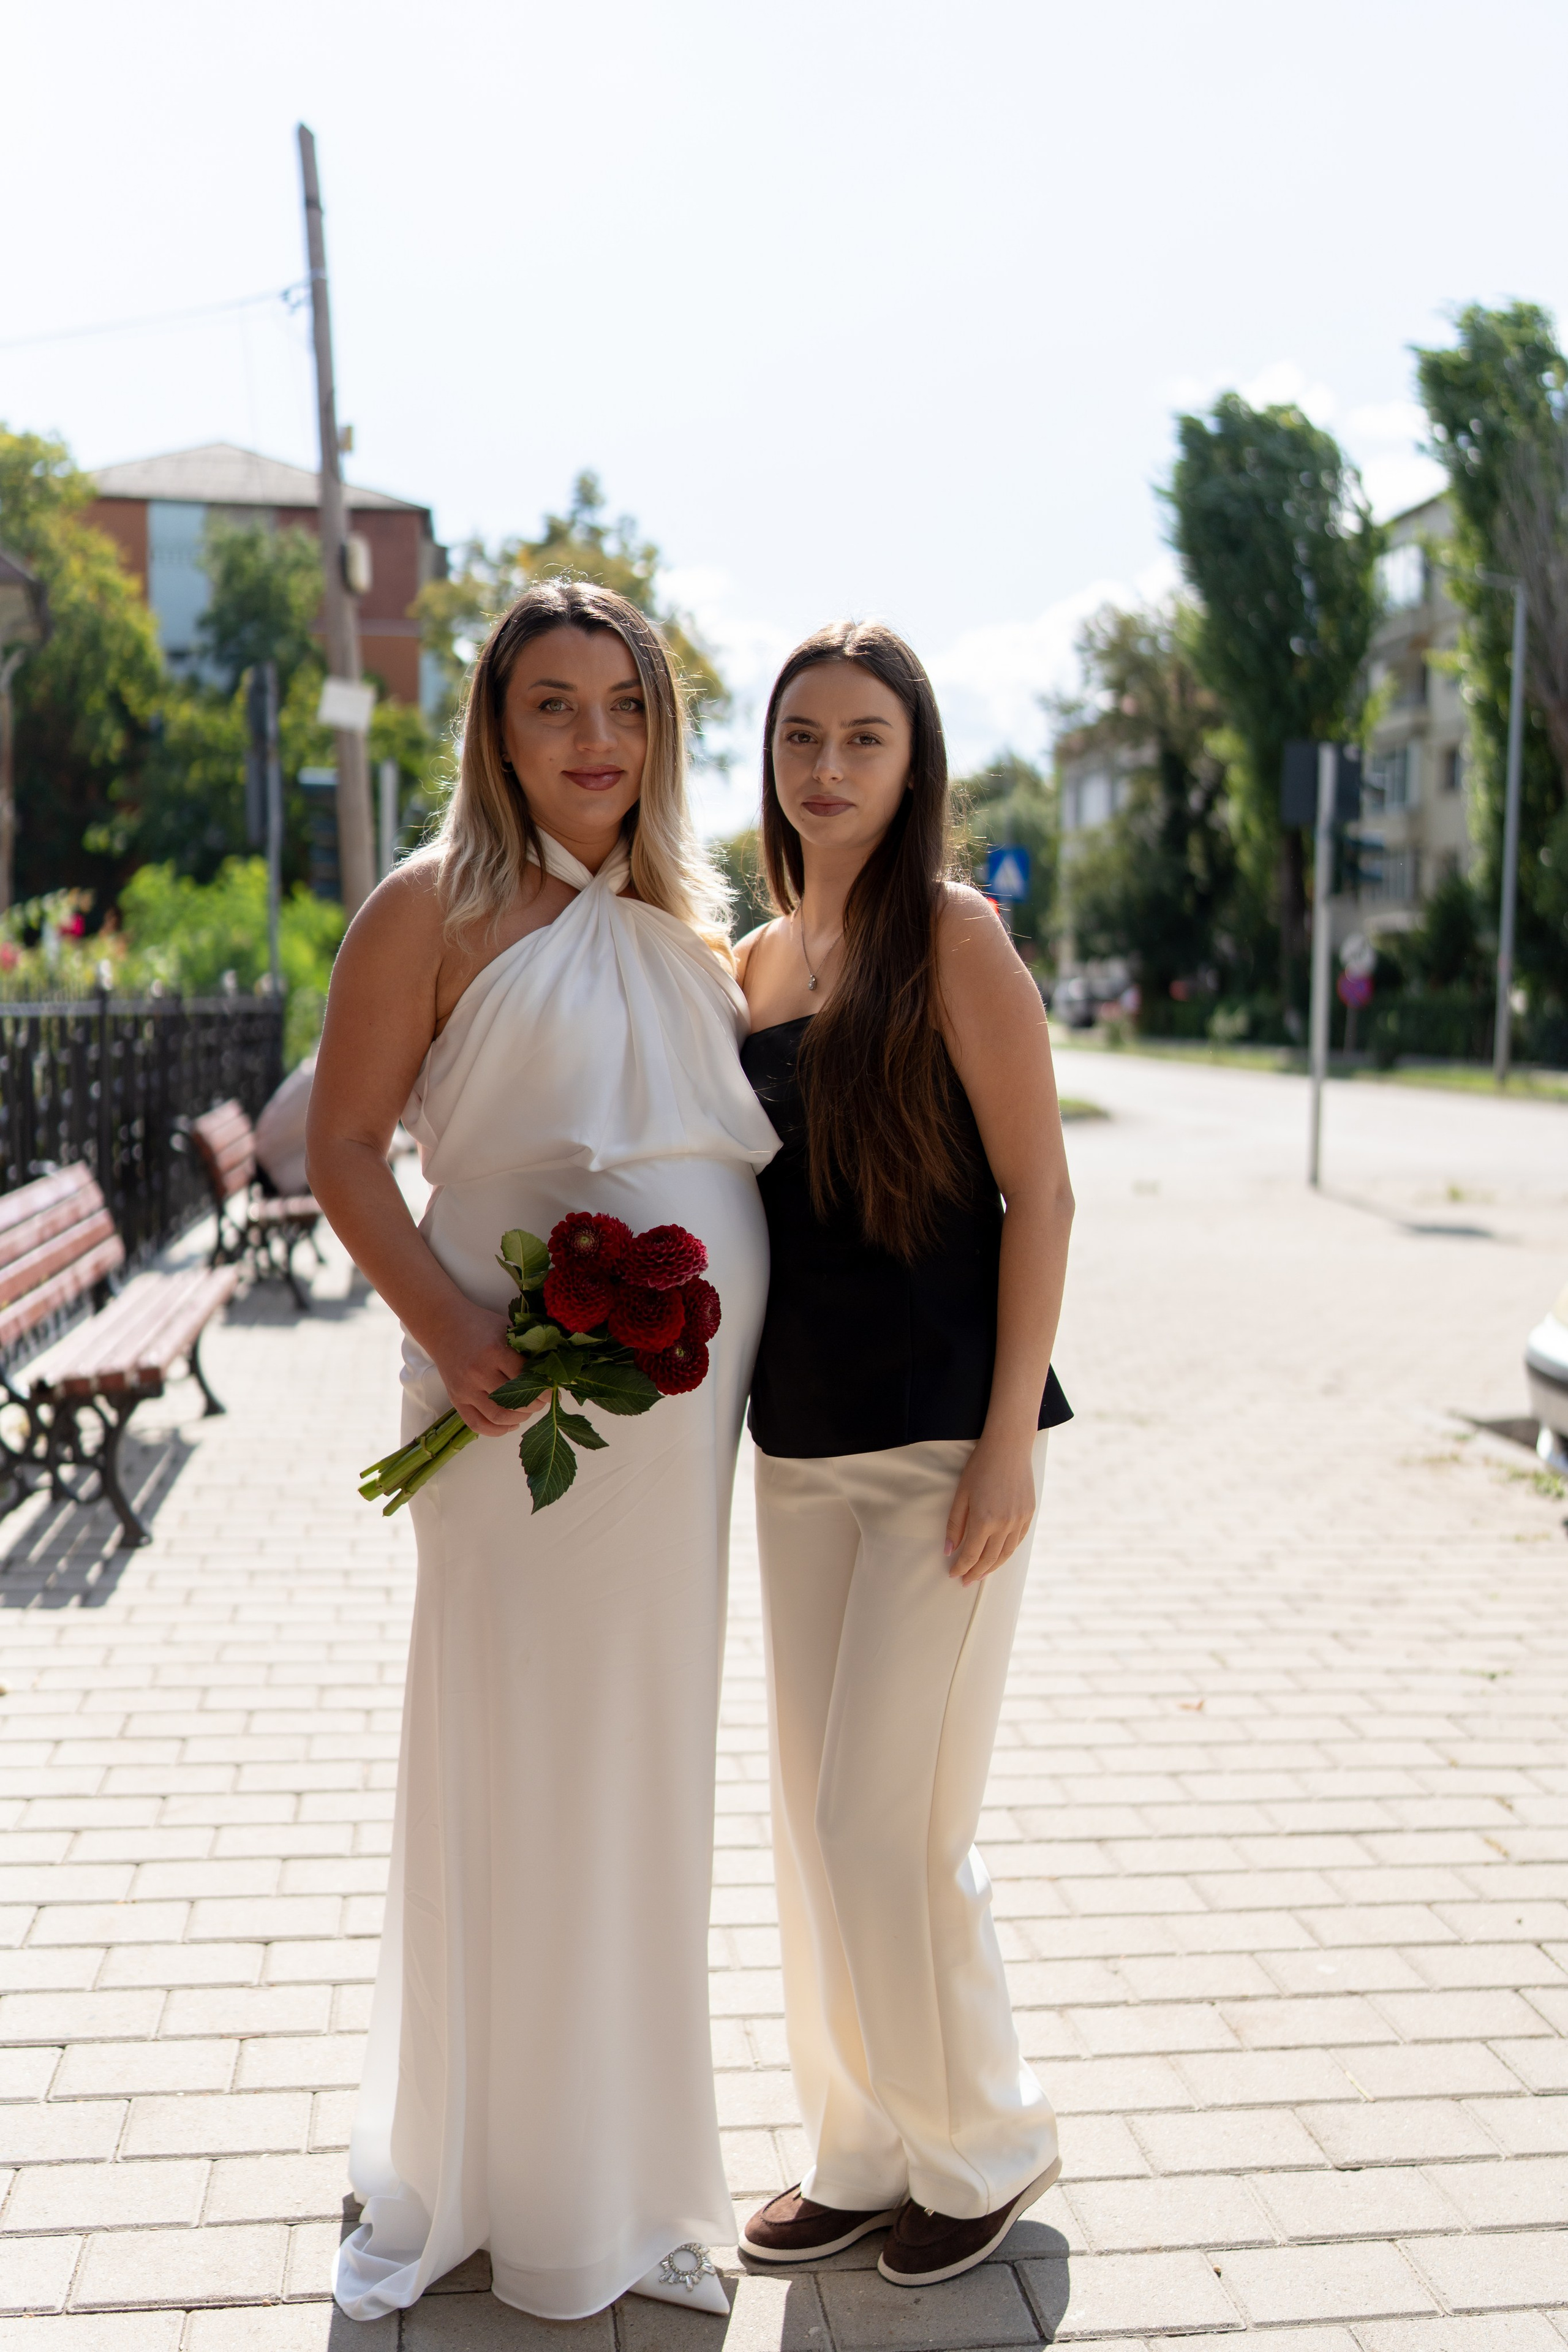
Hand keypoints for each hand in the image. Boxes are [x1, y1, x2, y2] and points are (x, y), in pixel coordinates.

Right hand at [430, 1300, 547, 1437]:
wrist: (444, 1326)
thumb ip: (527, 1349)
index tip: (551, 1389)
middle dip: (535, 1405)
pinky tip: (511, 1424)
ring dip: (520, 1418)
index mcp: (495, 1351)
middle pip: (514, 1400)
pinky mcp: (455, 1400)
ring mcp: (465, 1388)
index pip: (526, 1377)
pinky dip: (497, 1430)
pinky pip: (477, 1424)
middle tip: (541, 1400)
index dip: (543, 1388)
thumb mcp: (507, 1328)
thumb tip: (552, 1372)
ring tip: (527, 1410)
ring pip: (499, 1416)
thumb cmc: (481, 1326)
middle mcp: (478, 1372)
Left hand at [945, 1431, 1037, 1585]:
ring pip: (1006, 1554)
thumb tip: (949, 1551)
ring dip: (992, 1567)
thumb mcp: (961, 1494)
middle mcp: (1005, 1525)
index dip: (961, 1568)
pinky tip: (998, 1556)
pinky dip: (1007, 1553)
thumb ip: (955, 1525)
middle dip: (976, 1573)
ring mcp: (1020, 1520)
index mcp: (985, 1520)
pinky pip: (1018, 1541)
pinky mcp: (1029, 1514)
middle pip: (989, 1559)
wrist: (1009, 1447)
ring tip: (981, 1574)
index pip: (971, 1555)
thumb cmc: (980, 1467)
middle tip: (966, 1581)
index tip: (953, 1574)